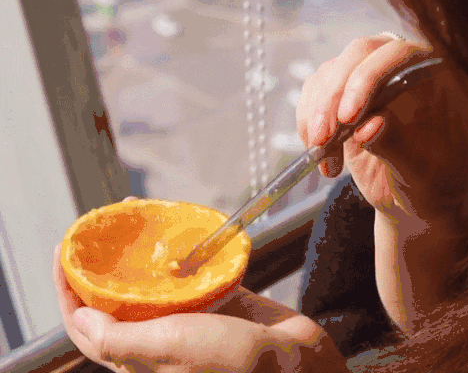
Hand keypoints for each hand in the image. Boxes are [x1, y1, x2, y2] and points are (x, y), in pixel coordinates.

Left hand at [54, 203, 347, 372]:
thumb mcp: (168, 348)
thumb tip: (77, 318)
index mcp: (140, 356)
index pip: (87, 325)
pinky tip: (178, 227)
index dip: (68, 291)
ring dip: (141, 252)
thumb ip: (117, 339)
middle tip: (99, 230)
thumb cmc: (231, 360)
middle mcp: (160, 337)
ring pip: (154, 281)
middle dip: (103, 264)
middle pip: (118, 298)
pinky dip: (182, 249)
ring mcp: (189, 318)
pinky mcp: (217, 300)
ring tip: (135, 219)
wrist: (293, 360)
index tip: (63, 252)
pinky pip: (191, 271)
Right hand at [296, 35, 467, 228]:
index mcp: (432, 77)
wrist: (417, 196)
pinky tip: (322, 156)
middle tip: (323, 138)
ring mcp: (369, 78)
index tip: (349, 118)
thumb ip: (397, 147)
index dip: (369, 77)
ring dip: (317, 114)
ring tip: (325, 157)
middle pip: (358, 55)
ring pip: (330, 73)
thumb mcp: (422, 174)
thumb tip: (367, 127)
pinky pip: (315, 93)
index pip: (399, 54)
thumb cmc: (433, 182)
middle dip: (333, 96)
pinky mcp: (342, 95)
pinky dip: (309, 124)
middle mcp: (400, 68)